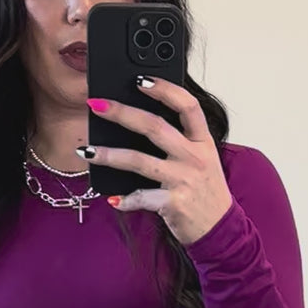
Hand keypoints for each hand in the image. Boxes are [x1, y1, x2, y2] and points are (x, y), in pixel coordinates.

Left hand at [82, 79, 233, 245]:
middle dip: (122, 113)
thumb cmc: (204, 190)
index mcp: (203, 141)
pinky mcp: (174, 204)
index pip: (187, 106)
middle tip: (97, 105)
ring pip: (140, 161)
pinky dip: (124, 199)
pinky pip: (142, 198)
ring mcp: (184, 180)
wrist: (220, 228)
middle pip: (155, 127)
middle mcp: (194, 157)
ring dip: (110, 155)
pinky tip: (111, 198)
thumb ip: (180, 139)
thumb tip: (138, 119)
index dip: (165, 89)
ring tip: (87, 151)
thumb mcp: (202, 159)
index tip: (140, 79)